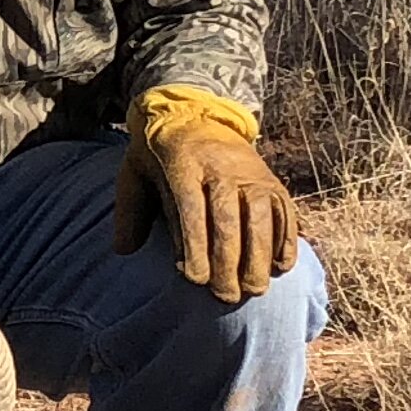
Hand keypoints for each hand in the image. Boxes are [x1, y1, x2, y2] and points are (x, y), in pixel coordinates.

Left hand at [113, 97, 297, 305]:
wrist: (194, 115)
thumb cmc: (159, 155)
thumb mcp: (134, 173)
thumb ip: (129, 211)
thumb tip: (123, 250)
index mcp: (182, 164)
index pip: (191, 207)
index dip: (195, 244)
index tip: (195, 278)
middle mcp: (220, 166)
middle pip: (229, 216)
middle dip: (228, 260)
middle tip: (225, 296)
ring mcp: (250, 172)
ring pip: (262, 214)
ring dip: (260, 255)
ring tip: (254, 289)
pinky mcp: (271, 179)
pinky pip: (284, 209)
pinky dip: (286, 238)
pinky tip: (281, 266)